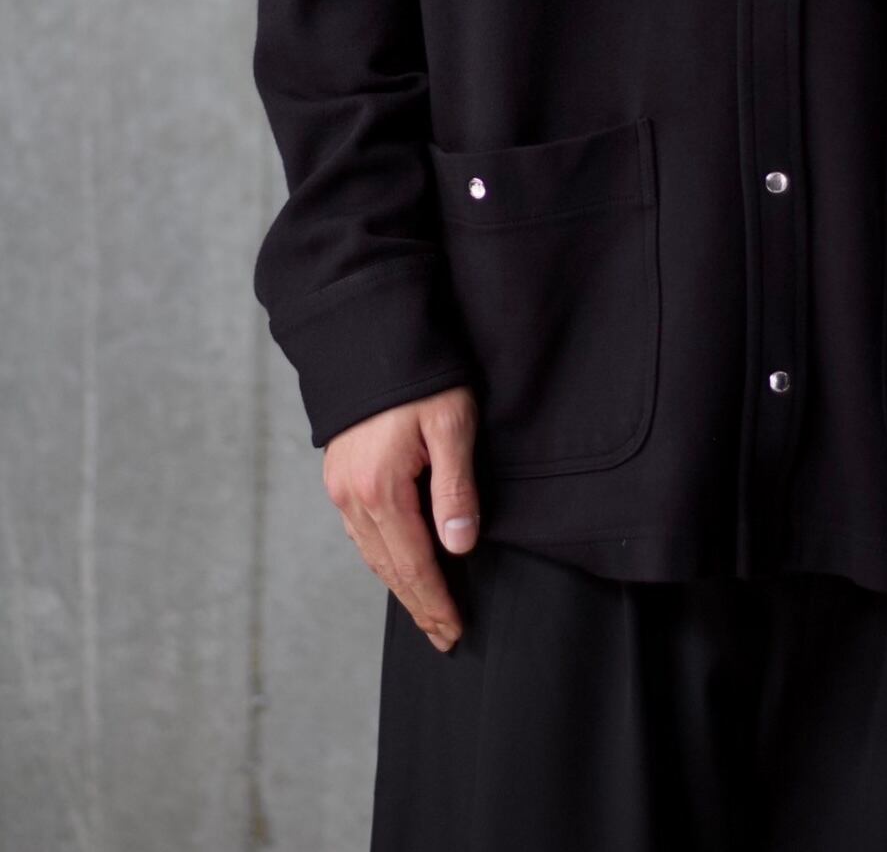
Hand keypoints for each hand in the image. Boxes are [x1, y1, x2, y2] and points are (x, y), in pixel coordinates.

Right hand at [322, 385, 480, 651]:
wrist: (372, 337)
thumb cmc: (420, 378)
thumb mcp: (451, 427)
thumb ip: (456, 490)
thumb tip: (460, 547)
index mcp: (381, 489)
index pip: (415, 563)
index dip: (437, 600)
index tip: (455, 630)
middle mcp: (353, 495)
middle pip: (390, 567)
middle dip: (419, 604)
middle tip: (444, 636)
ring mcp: (340, 486)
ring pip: (371, 553)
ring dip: (399, 584)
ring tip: (424, 610)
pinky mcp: (339, 474)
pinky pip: (359, 531)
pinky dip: (381, 556)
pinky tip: (395, 563)